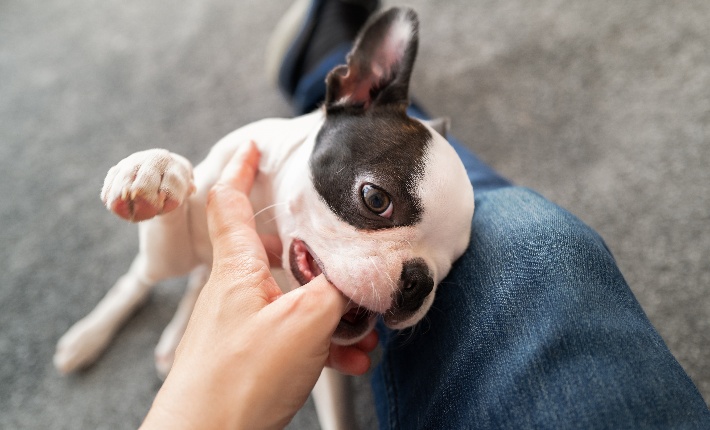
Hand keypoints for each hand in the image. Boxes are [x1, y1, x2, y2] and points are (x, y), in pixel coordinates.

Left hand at [141, 142, 376, 429]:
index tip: (255, 146)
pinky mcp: (255, 355)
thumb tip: (366, 272)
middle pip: (277, 252)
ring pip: (297, 300)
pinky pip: (296, 336)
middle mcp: (239, 290)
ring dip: (333, 313)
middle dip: (317, 256)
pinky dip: (325, 343)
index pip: (230, 201)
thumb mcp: (304, 323)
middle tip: (345, 261)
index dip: (242, 168)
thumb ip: (339, 290)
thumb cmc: (236, 381)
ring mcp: (246, 323)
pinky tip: (350, 361)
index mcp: (238, 267)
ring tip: (361, 334)